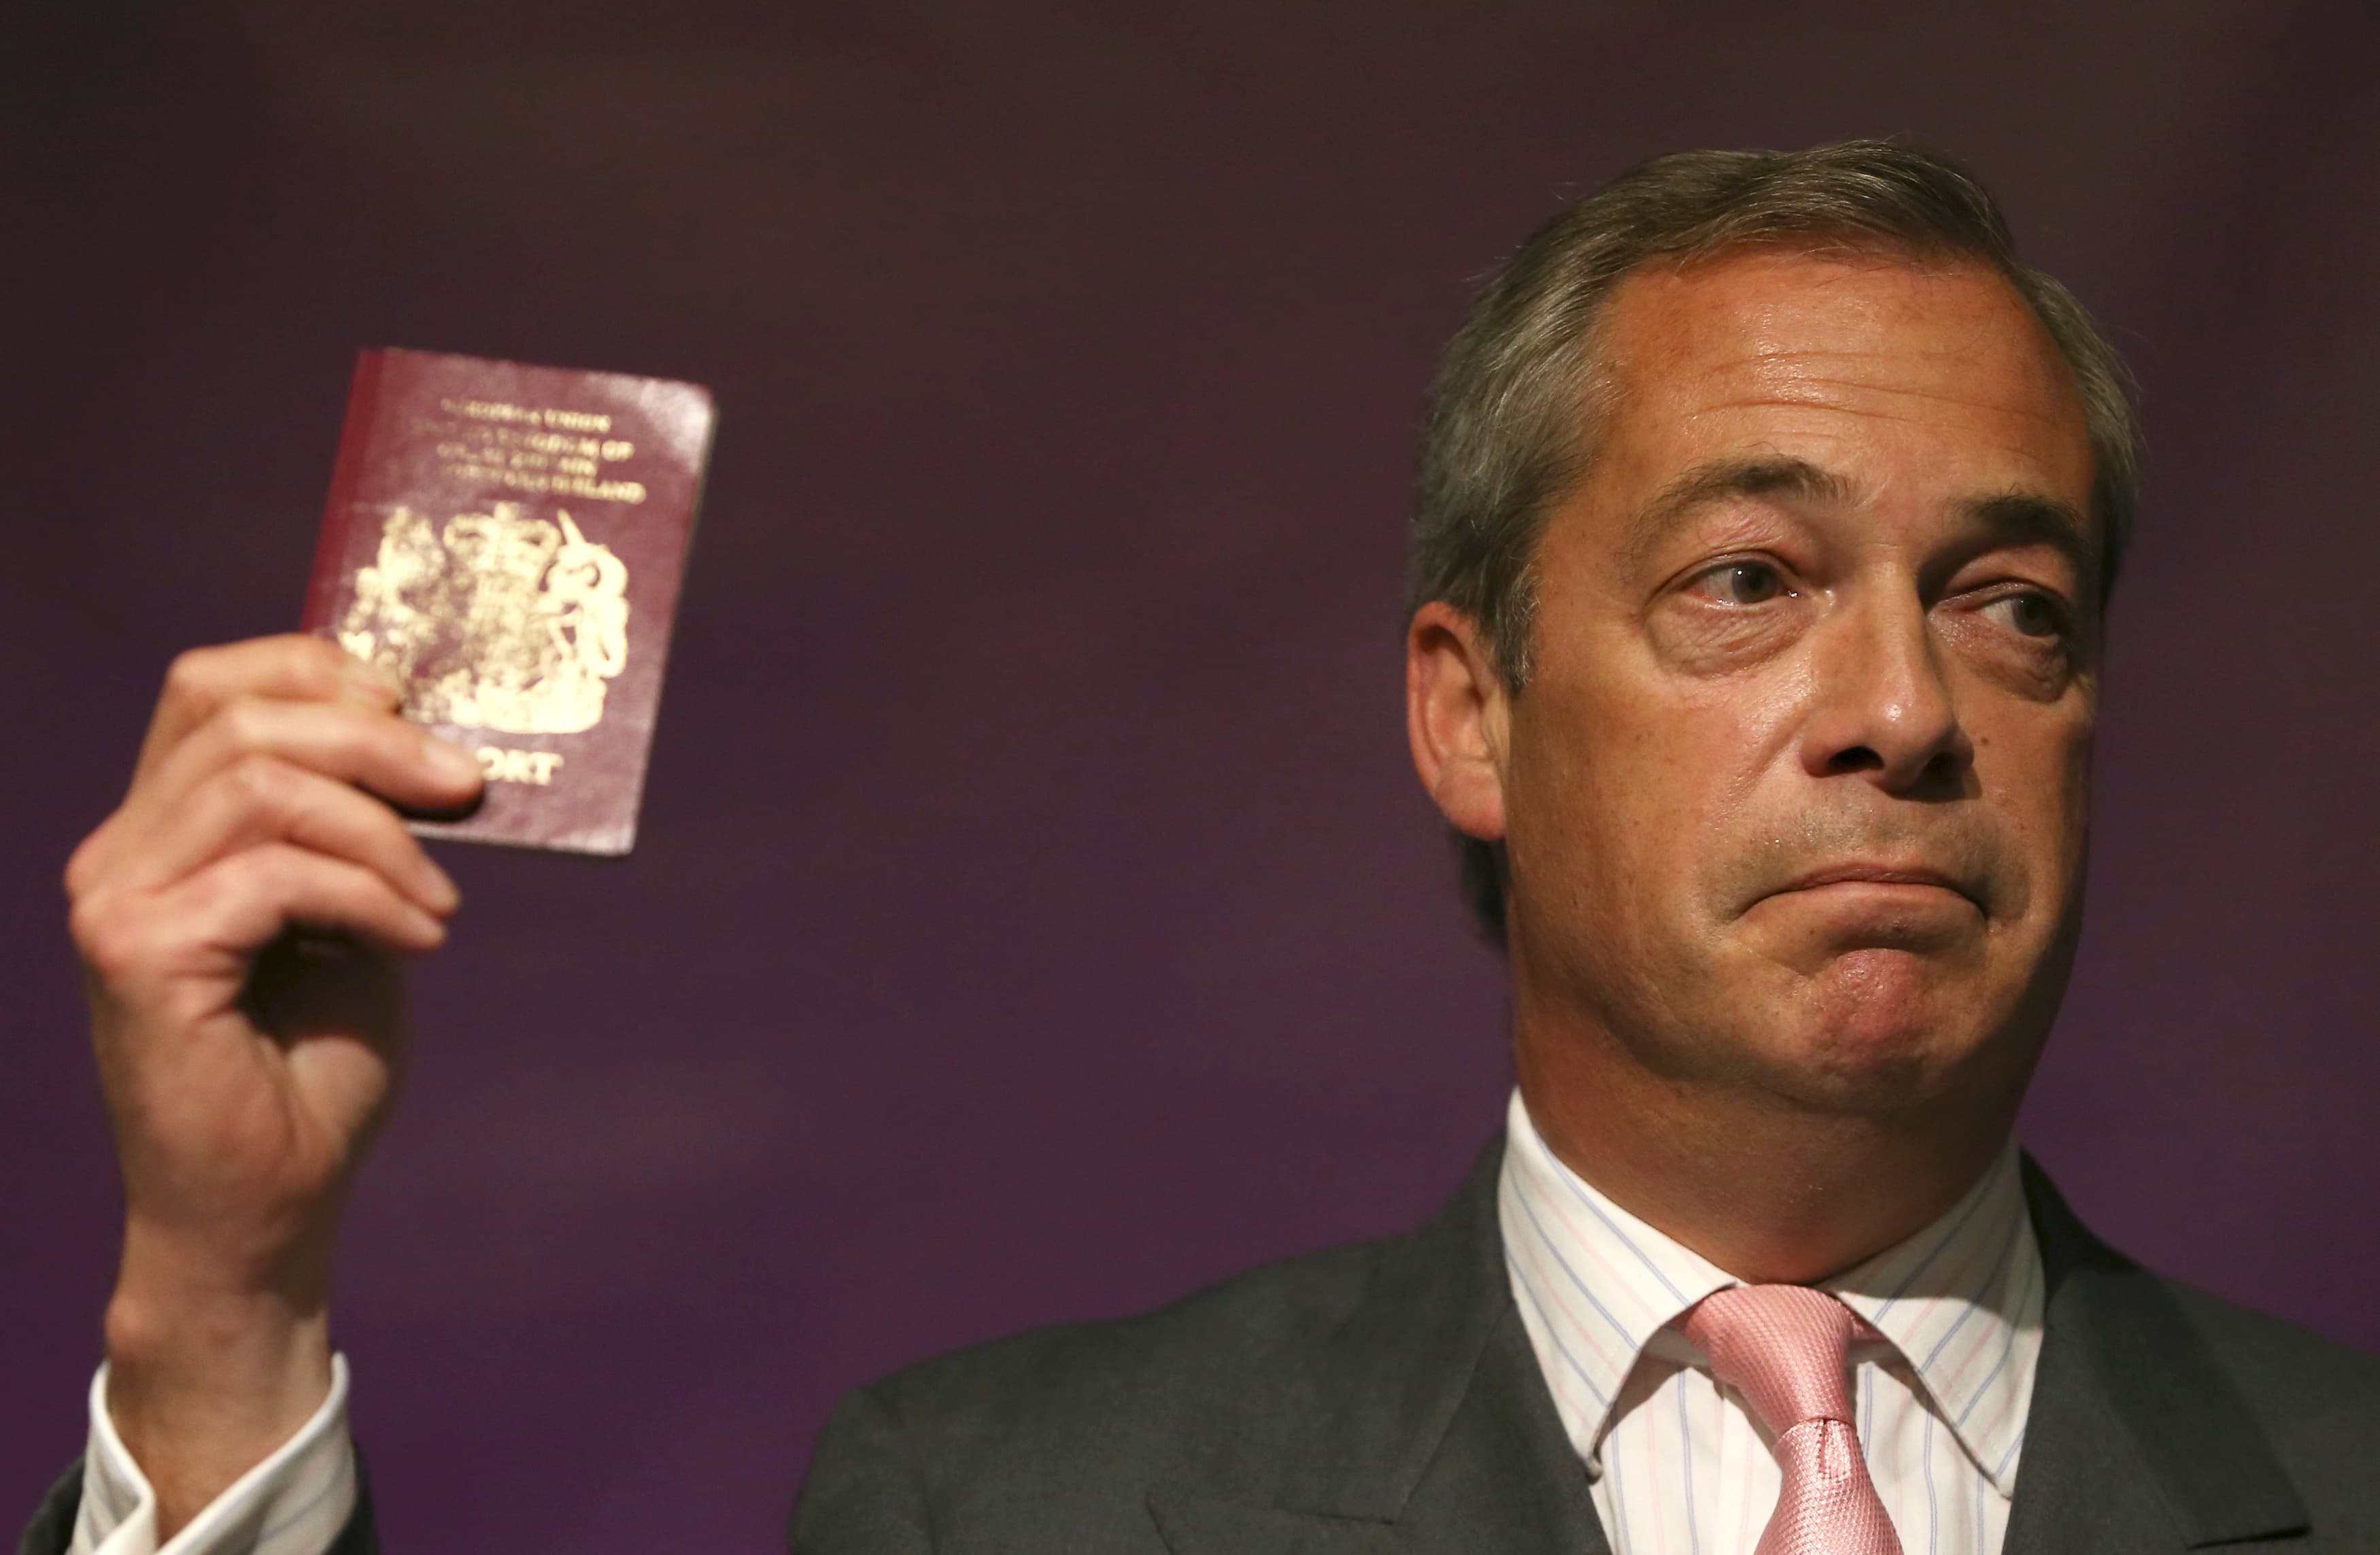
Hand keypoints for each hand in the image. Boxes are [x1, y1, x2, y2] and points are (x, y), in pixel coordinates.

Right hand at [64, 635, 482, 1534]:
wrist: (272, 1204)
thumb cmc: (311, 1069)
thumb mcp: (354, 917)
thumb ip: (363, 831)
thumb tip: (435, 751)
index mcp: (162, 830)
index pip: (211, 688)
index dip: (317, 669)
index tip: (415, 710)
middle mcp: (119, 853)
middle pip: (241, 718)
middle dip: (375, 739)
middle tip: (465, 789)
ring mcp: (118, 901)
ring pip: (261, 784)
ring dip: (381, 829)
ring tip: (440, 898)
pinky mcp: (141, 954)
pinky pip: (275, 873)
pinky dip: (371, 894)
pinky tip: (418, 940)